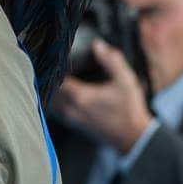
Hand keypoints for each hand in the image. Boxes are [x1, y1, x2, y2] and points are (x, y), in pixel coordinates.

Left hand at [56, 39, 152, 153]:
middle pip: (48, 89)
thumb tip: (98, 45)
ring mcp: (70, 118)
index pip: (55, 78)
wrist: (134, 137)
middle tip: (51, 65)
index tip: (54, 57)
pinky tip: (62, 93)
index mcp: (80, 96)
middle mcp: (70, 108)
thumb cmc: (130, 110)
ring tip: (55, 77)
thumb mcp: (125, 81)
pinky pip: (56, 110)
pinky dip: (55, 100)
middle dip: (48, 77)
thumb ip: (112, 61)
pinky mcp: (74, 124)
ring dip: (50, 90)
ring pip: (50, 101)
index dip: (53, 66)